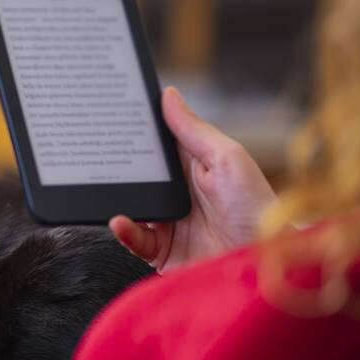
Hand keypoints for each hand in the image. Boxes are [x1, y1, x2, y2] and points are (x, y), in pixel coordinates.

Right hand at [109, 87, 277, 271]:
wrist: (264, 264)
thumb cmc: (257, 209)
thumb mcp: (227, 158)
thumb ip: (194, 129)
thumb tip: (168, 95)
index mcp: (193, 165)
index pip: (157, 143)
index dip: (136, 130)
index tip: (113, 113)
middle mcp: (177, 193)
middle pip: (137, 174)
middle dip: (116, 164)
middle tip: (96, 151)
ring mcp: (167, 222)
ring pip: (130, 204)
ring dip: (117, 197)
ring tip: (104, 187)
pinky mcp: (161, 250)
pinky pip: (133, 239)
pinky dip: (123, 230)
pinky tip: (120, 221)